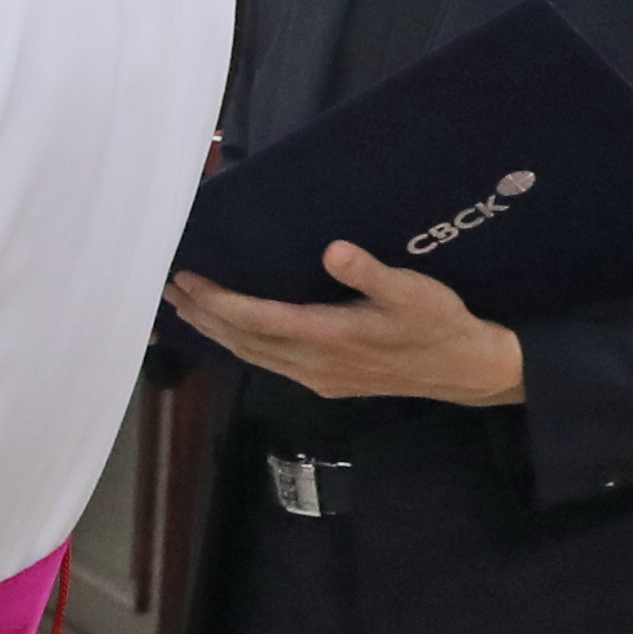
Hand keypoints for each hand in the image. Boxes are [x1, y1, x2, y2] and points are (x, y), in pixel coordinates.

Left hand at [164, 242, 526, 409]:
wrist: (464, 370)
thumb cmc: (438, 323)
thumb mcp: (412, 291)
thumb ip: (369, 272)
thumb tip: (334, 251)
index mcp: (329, 336)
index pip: (257, 319)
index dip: (218, 301)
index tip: (187, 280)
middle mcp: (313, 363)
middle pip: (242, 340)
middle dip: (203, 314)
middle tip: (168, 289)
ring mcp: (317, 377)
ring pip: (252, 355)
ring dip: (217, 331)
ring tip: (185, 309)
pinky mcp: (325, 382)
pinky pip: (269, 363)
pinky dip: (241, 345)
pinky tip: (230, 333)